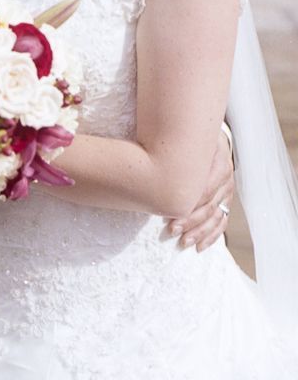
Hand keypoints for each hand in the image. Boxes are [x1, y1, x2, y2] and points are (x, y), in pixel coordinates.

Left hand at [167, 130, 233, 250]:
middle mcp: (226, 176)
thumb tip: (152, 160)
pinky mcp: (226, 197)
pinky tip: (201, 247)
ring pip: (216, 216)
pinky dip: (212, 235)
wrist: (207, 132)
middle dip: (190, 221)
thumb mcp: (187, 138)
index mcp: (218, 161)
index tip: (168, 217)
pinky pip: (222, 220)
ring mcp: (228, 188)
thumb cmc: (189, 134)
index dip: (186, 206)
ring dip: (200, 232)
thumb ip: (177, 150)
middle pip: (209, 206)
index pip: (203, 191)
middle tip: (172, 231)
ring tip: (184, 242)